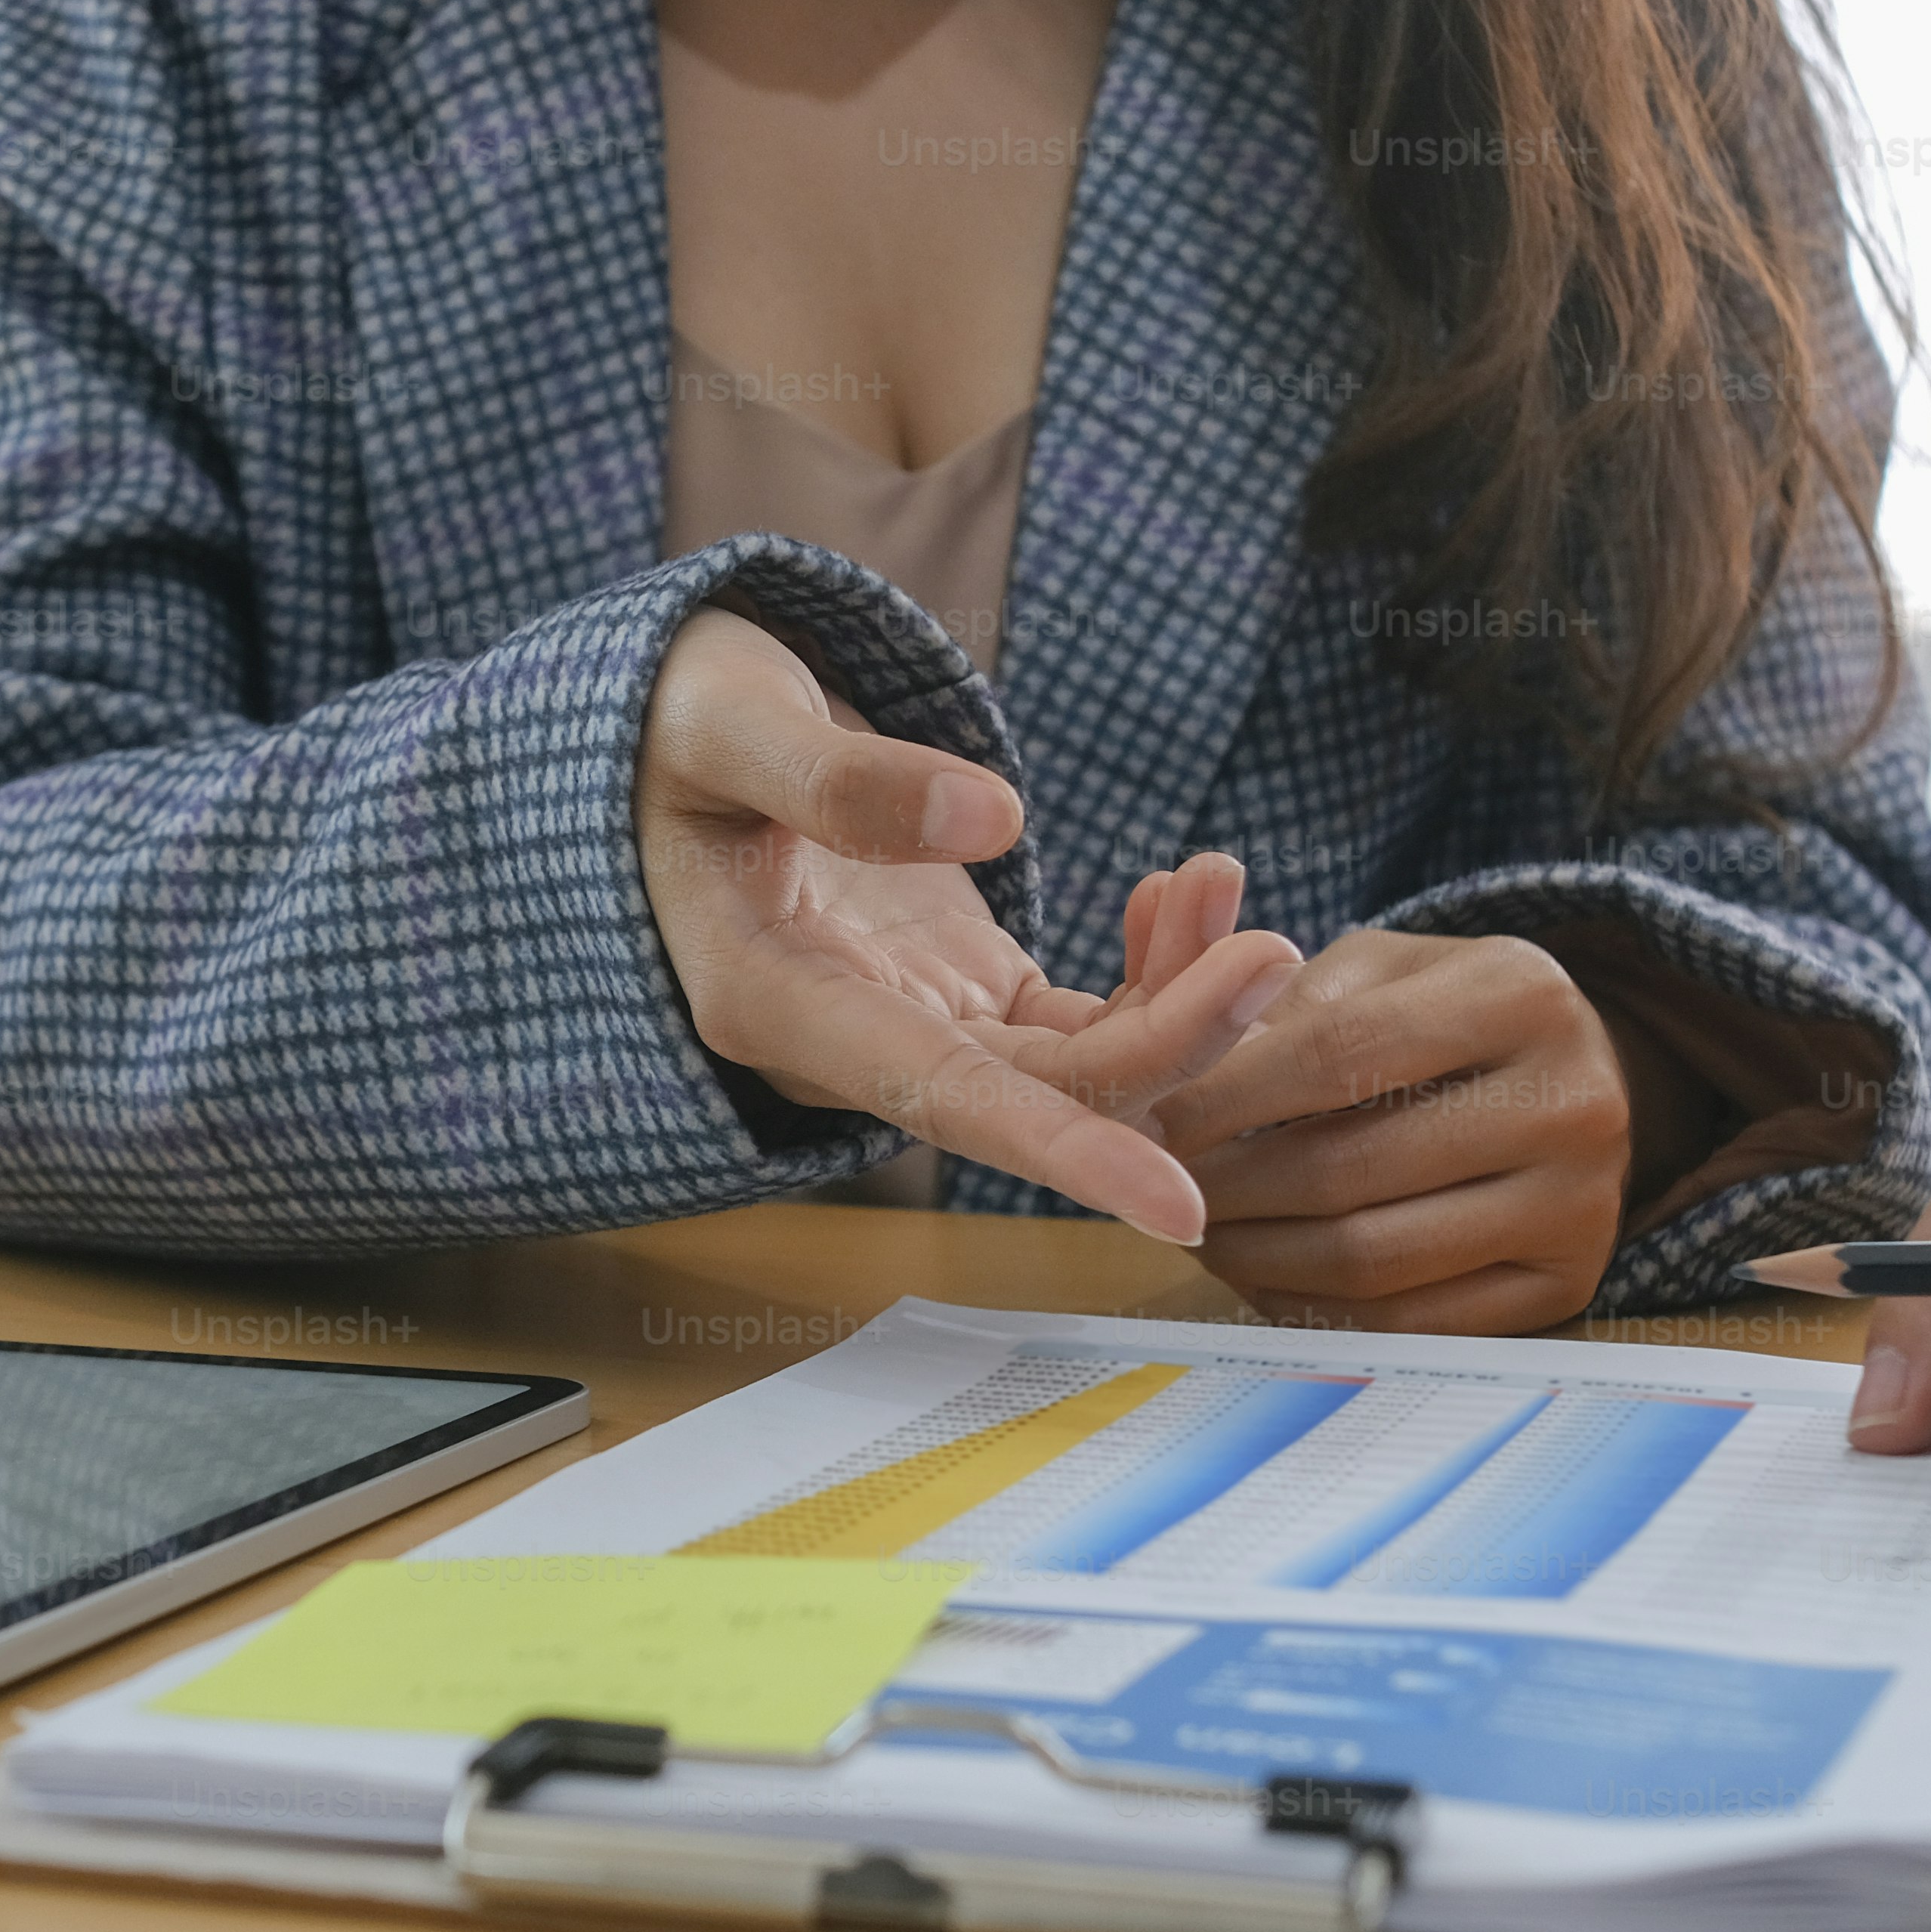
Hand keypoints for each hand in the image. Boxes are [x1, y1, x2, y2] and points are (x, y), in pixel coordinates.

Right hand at [632, 609, 1299, 1240]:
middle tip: (1271, 949)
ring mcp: (916, 1023)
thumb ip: (844, 780)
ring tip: (1220, 878)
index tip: (1181, 1207)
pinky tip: (1179, 890)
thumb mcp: (730, 724)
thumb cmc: (671, 728)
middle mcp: (851, 1045)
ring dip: (1178, 996)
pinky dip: (1154, 969)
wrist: (659, 740)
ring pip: (1080, 1063)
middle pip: (1044, 1091)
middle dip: (1174, 1038)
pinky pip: (1083, 1019)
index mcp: (776, 1002)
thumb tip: (994, 821)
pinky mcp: (961, 993)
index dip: (1067, 1153)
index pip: (943, 1099)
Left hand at [1141, 919, 1634, 1329]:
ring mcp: (1579, 1204)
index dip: (1223, 1095)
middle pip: (1346, 1167)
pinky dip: (1313, 1306)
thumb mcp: (1374, 971)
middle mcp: (1571, 1099)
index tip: (1141, 1119)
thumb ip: (1261, 981)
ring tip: (1196, 1230)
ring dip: (1254, 1254)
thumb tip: (1149, 976)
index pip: (1338, 1053)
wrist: (1579, 1088)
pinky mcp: (1566, 1287)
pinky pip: (1407, 1323)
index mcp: (1520, 992)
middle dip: (1224, 1186)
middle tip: (1154, 1189)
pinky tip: (1260, 1274)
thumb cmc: (1440, 1020)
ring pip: (1371, 1257)